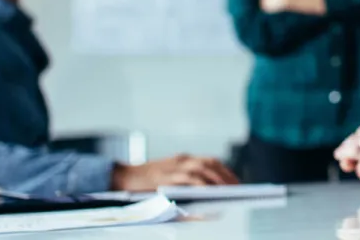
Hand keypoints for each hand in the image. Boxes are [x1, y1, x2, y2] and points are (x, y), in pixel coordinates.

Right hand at [109, 154, 237, 190]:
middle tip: (237, 189)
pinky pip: (187, 181)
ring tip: (227, 192)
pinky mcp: (165, 177)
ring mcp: (172, 167)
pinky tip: (208, 195)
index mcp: (183, 159)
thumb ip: (185, 182)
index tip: (236, 182)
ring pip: (201, 170)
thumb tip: (207, 199)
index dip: (225, 171)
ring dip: (216, 180)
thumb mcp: (167, 177)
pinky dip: (200, 187)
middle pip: (209, 164)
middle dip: (225, 176)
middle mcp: (180, 160)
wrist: (122, 177)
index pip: (210, 161)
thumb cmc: (146, 182)